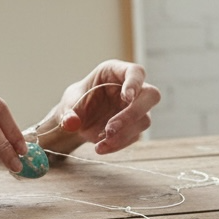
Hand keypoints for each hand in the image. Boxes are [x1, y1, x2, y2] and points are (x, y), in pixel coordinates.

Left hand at [34, 60, 159, 154]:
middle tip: (110, 128)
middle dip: (133, 113)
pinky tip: (101, 146)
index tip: (126, 96)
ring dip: (123, 134)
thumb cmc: (77, 102)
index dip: (135, 82)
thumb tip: (71, 122)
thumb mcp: (68, 104)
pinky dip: (118, 144)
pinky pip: (134, 136)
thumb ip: (69, 113)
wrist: (78, 119)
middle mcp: (132, 89)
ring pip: (144, 120)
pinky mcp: (135, 126)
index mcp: (116, 72)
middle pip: (150, 95)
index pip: (136, 72)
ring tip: (100, 142)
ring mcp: (136, 108)